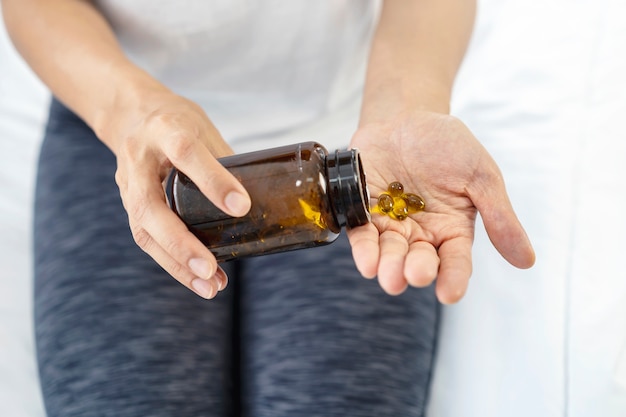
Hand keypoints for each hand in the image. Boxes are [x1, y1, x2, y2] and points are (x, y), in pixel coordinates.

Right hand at [106, 90, 250, 298]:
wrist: (128, 114)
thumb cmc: (175, 120)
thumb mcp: (204, 128)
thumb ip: (226, 162)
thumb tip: (262, 199)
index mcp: (165, 129)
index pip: (186, 153)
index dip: (212, 180)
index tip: (241, 206)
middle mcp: (139, 159)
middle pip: (151, 207)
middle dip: (181, 243)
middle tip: (210, 270)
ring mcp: (128, 184)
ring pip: (144, 231)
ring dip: (176, 264)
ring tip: (209, 287)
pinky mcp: (128, 203)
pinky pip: (146, 237)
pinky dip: (172, 262)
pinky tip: (198, 280)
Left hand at [347, 110, 534, 303]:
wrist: (407, 116)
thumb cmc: (447, 145)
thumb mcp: (481, 176)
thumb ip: (499, 216)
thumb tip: (527, 260)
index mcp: (452, 229)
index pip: (455, 260)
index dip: (453, 278)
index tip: (450, 294)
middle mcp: (421, 233)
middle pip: (419, 259)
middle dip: (416, 269)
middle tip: (415, 274)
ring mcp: (391, 225)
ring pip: (390, 253)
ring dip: (388, 266)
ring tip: (388, 276)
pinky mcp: (364, 213)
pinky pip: (363, 235)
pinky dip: (364, 249)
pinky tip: (367, 262)